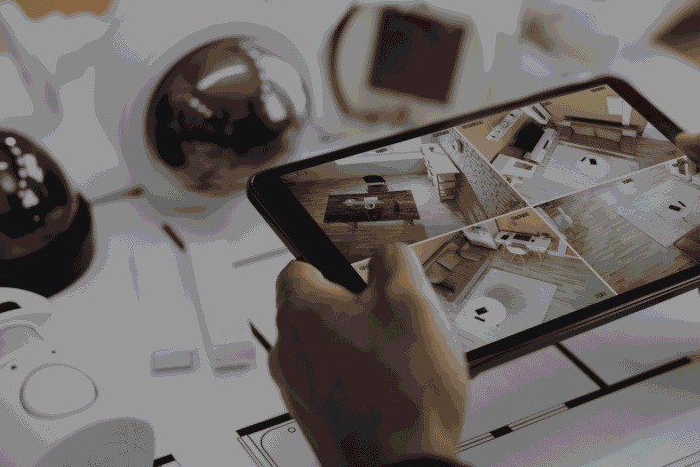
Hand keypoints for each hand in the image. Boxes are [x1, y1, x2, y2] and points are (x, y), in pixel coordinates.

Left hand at [270, 243, 469, 466]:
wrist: (399, 465)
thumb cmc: (398, 393)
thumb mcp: (410, 300)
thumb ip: (393, 261)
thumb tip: (386, 254)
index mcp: (300, 311)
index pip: (300, 265)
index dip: (337, 263)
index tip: (360, 271)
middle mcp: (288, 351)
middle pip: (318, 309)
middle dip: (357, 309)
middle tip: (394, 318)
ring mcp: (299, 389)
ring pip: (329, 348)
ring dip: (362, 346)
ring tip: (401, 358)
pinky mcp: (317, 418)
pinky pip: (337, 382)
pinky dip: (362, 379)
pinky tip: (395, 387)